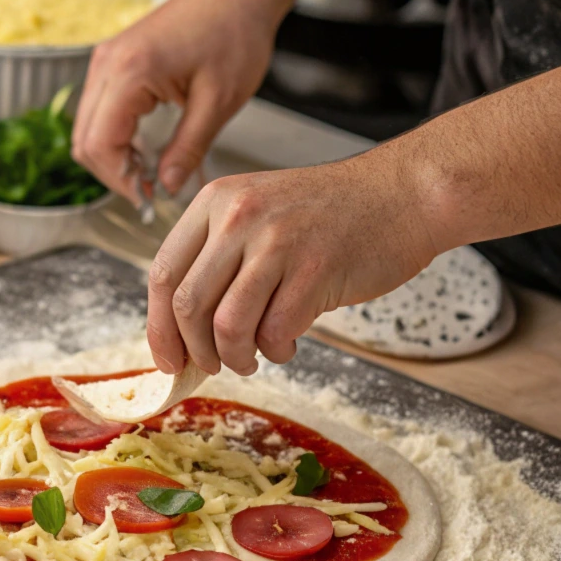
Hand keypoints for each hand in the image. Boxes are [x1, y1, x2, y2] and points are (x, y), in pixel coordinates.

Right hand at [72, 0, 274, 203]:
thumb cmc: (234, 31)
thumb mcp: (219, 102)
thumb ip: (188, 149)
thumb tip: (167, 187)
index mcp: (129, 73)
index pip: (99, 145)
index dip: (120, 181)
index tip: (149, 197)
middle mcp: (107, 64)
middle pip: (84, 141)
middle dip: (114, 173)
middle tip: (151, 189)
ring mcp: (106, 60)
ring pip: (87, 128)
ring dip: (112, 157)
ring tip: (151, 170)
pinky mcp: (114, 60)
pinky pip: (98, 111)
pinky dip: (114, 136)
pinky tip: (144, 147)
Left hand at [147, 154, 439, 372]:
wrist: (401, 194)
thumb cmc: (329, 213)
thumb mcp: (257, 212)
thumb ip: (218, 257)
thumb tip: (182, 330)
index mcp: (215, 202)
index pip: (163, 273)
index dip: (158, 327)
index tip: (166, 359)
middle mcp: (239, 217)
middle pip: (187, 305)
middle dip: (194, 351)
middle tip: (210, 366)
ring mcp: (276, 242)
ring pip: (226, 325)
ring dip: (235, 356)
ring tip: (251, 356)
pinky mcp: (314, 271)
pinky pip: (274, 331)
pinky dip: (276, 349)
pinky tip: (288, 340)